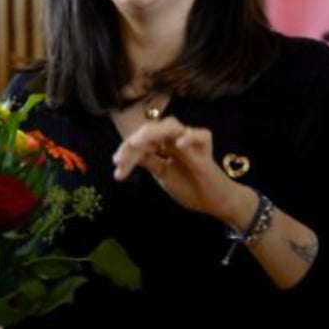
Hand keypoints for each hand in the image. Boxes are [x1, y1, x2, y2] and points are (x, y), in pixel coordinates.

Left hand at [112, 116, 236, 218]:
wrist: (212, 202)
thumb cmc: (189, 187)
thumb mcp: (162, 174)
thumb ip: (149, 161)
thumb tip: (126, 155)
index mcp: (165, 145)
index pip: (143, 139)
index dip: (127, 149)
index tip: (116, 165)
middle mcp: (176, 140)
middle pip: (153, 129)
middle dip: (134, 141)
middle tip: (119, 158)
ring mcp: (191, 143)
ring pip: (172, 126)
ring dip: (152, 134)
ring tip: (137, 145)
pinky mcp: (206, 150)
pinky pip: (201, 136)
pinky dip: (190, 137)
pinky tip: (179, 144)